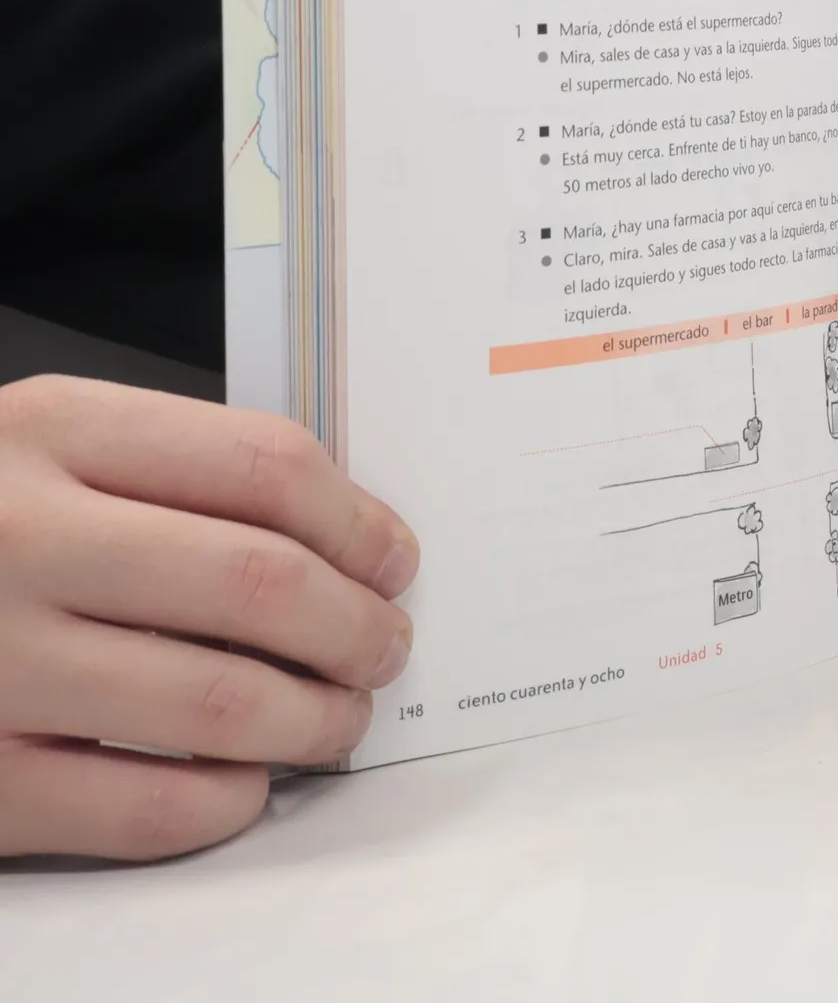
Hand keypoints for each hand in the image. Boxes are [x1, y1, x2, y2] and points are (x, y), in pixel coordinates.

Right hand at [0, 375, 417, 860]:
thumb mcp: (49, 445)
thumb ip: (176, 471)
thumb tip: (345, 542)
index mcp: (52, 432)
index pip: (263, 466)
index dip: (358, 519)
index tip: (395, 558)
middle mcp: (20, 539)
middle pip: (257, 582)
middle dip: (355, 625)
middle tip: (386, 646)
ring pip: (216, 700)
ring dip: (314, 717)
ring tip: (340, 717)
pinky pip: (136, 810)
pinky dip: (221, 803)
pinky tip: (246, 785)